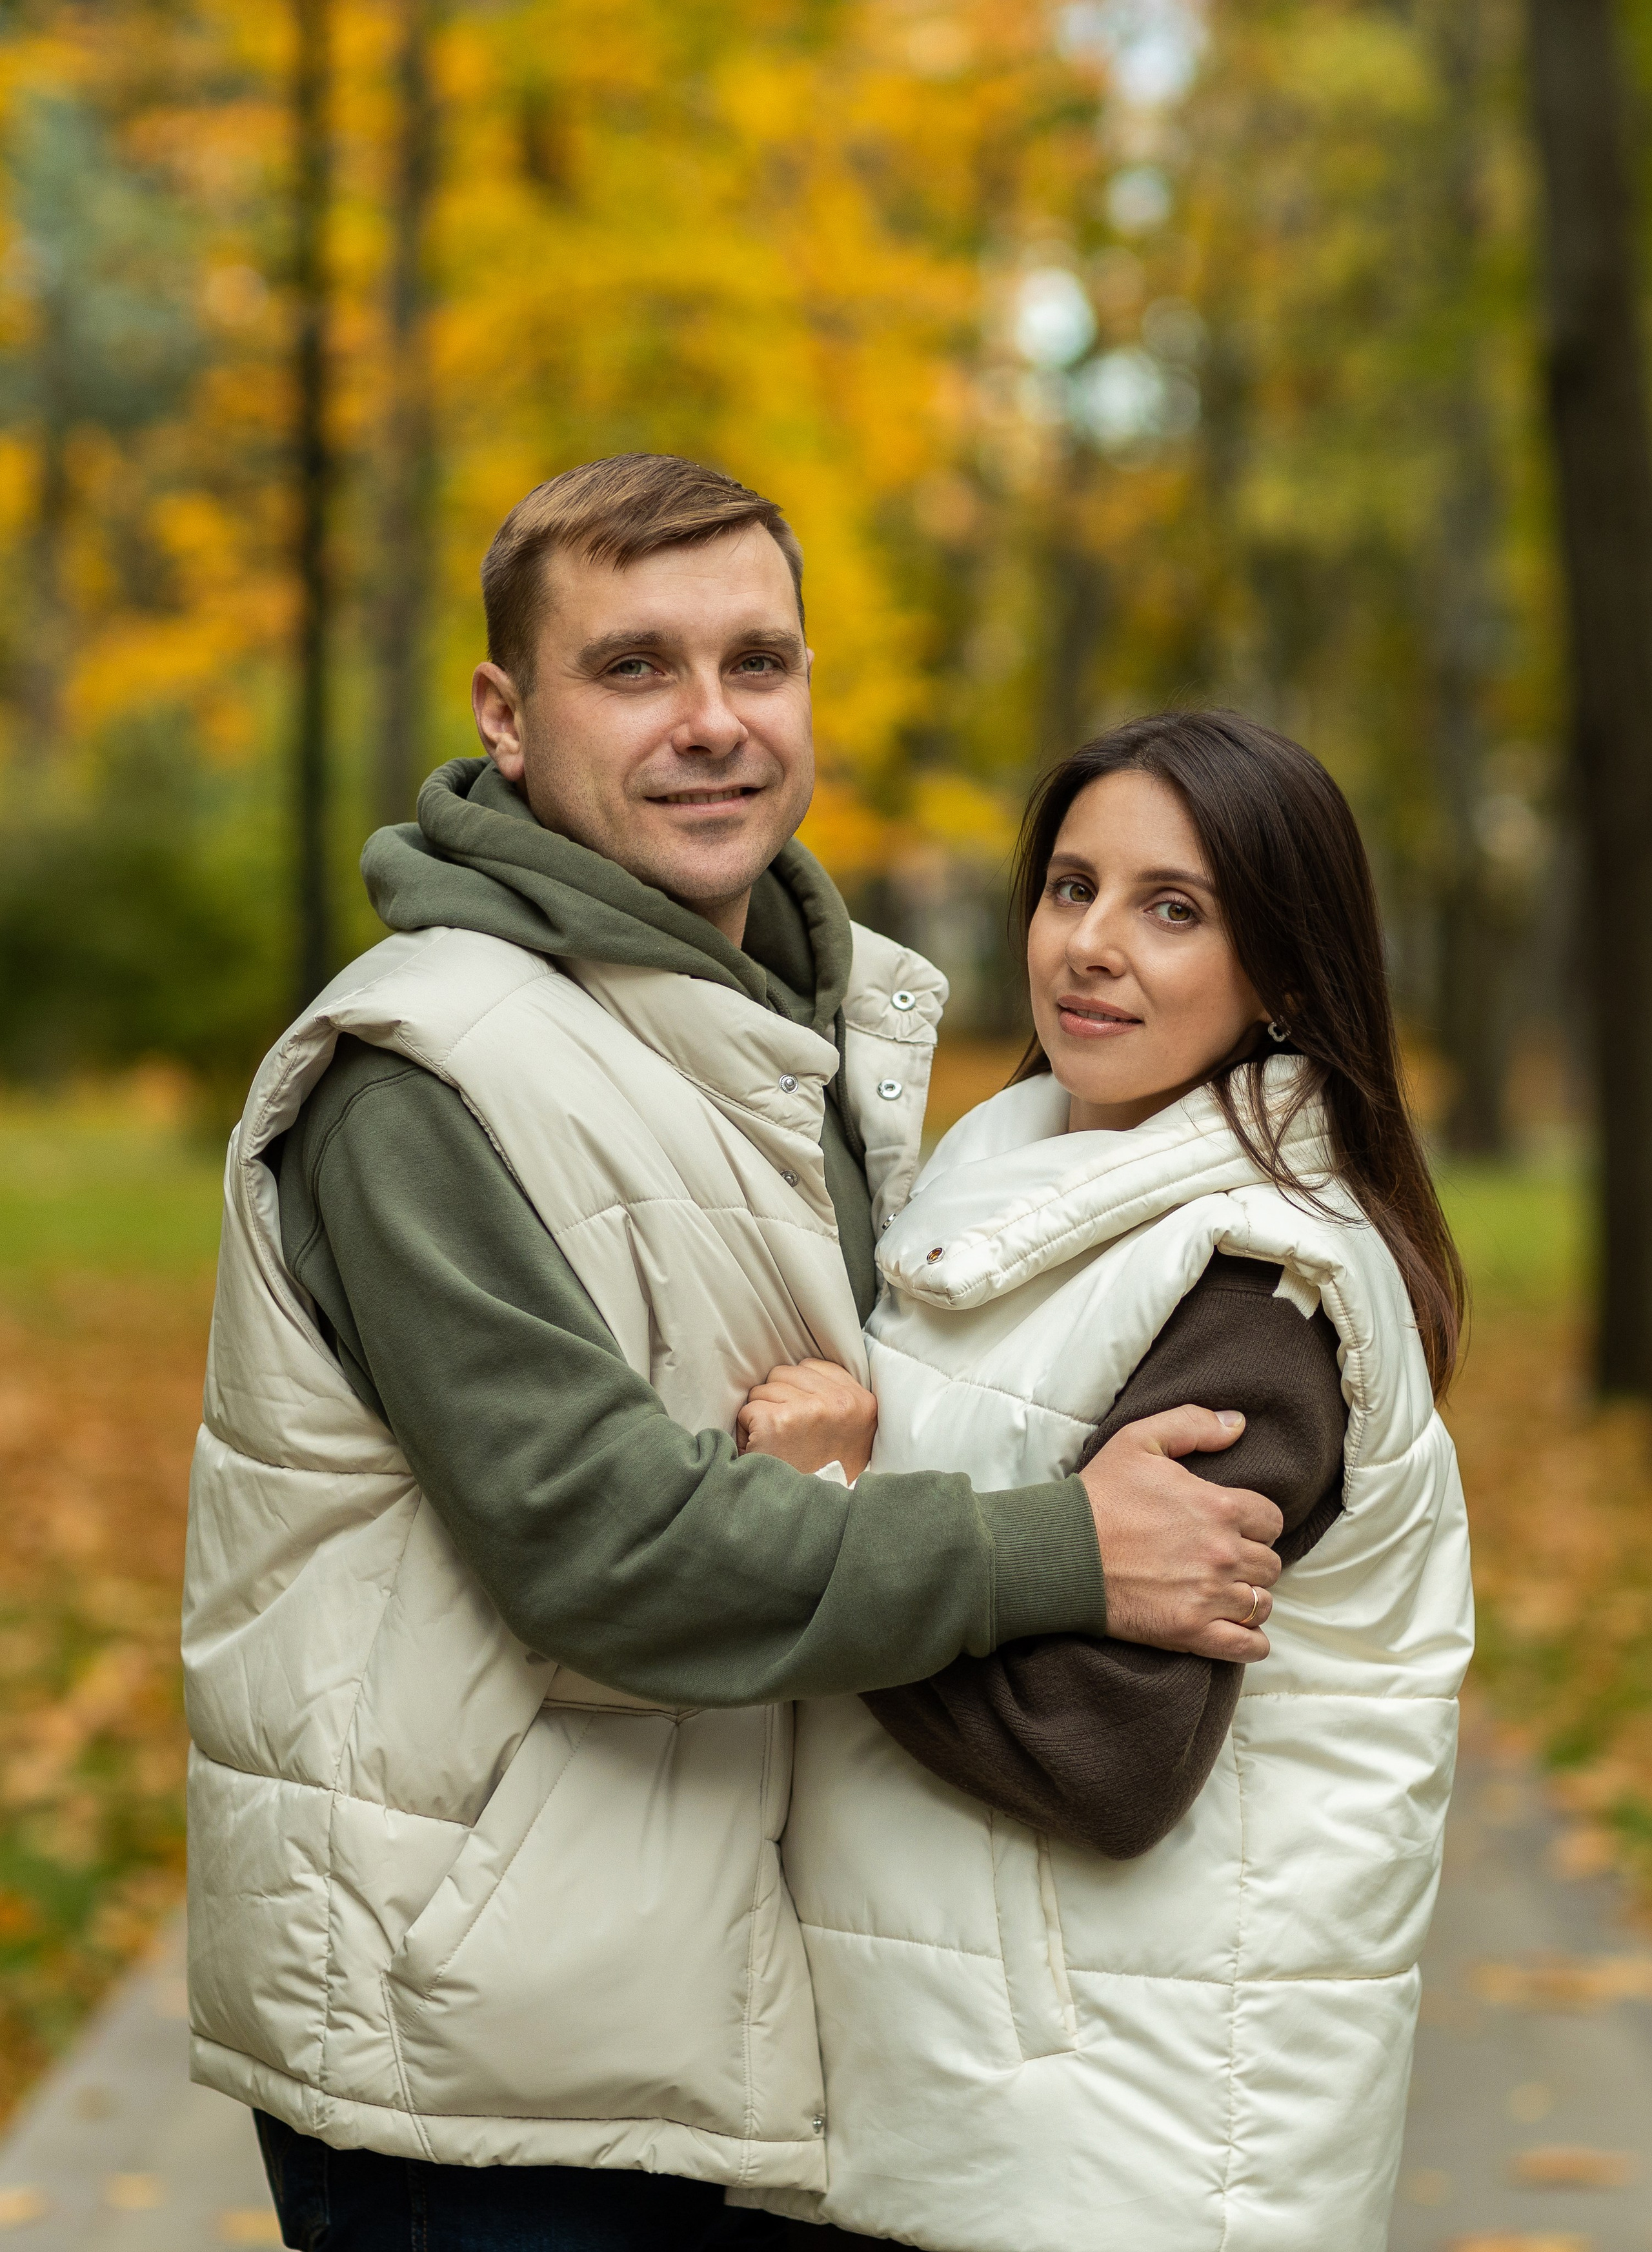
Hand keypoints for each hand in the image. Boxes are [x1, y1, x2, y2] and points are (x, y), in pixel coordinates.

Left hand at [737, 1359, 878, 1482]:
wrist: (809, 1519)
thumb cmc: (824, 1474)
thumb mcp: (850, 1433)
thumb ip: (837, 1397)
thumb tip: (804, 1369)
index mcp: (862, 1402)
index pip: (812, 1367)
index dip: (796, 1390)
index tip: (801, 1418)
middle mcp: (839, 1403)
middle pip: (784, 1373)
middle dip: (777, 1400)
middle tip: (789, 1437)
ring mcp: (808, 1411)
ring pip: (763, 1390)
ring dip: (762, 1415)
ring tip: (778, 1445)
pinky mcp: (776, 1423)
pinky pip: (748, 1410)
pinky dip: (747, 1432)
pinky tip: (763, 1451)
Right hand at [1079, 1406, 1283, 1662]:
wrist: (1060, 1551)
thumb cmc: (1099, 1495)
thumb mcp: (1140, 1439)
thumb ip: (1193, 1424)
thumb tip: (1238, 1424)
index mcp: (1219, 1505)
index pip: (1271, 1521)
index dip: (1256, 1524)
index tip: (1234, 1528)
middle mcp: (1222, 1552)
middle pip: (1270, 1564)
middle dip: (1252, 1561)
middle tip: (1223, 1560)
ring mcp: (1209, 1595)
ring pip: (1262, 1603)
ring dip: (1249, 1598)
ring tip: (1224, 1592)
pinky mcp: (1190, 1631)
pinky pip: (1249, 1646)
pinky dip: (1250, 1642)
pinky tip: (1235, 1628)